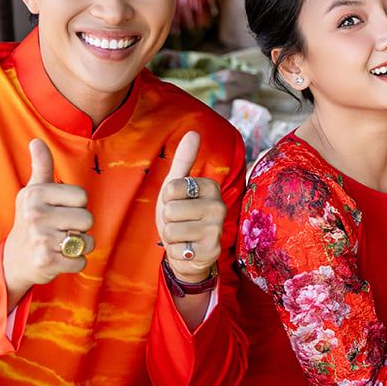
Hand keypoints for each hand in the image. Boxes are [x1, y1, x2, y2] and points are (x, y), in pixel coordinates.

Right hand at [2, 139, 94, 301]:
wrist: (15, 260)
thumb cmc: (31, 220)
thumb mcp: (33, 192)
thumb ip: (41, 167)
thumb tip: (36, 141)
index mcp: (35, 194)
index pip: (82, 196)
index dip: (77, 205)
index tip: (61, 210)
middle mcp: (35, 215)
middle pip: (87, 219)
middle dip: (80, 227)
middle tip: (61, 229)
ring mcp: (40, 239)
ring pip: (87, 241)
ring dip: (79, 245)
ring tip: (60, 243)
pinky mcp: (46, 262)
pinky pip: (81, 261)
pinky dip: (75, 262)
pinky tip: (58, 258)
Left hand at [157, 130, 226, 283]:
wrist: (189, 253)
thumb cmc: (181, 216)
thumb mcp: (177, 187)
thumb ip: (184, 160)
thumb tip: (194, 132)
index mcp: (211, 187)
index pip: (171, 188)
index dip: (167, 199)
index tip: (178, 204)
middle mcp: (219, 206)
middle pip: (170, 210)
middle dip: (168, 219)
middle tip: (180, 223)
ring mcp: (217, 230)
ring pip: (171, 230)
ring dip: (170, 236)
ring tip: (182, 236)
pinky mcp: (211, 251)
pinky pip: (176, 248)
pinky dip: (176, 251)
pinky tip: (187, 250)